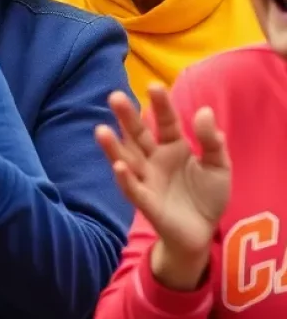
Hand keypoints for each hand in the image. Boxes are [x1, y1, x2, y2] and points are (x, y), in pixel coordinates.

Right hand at [96, 83, 229, 265]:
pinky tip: (120, 166)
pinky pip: (133, 189)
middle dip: (127, 118)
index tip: (153, 86)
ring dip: (114, 147)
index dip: (160, 105)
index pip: (165, 122)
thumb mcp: (218, 166)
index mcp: (172, 146)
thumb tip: (204, 110)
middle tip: (115, 96)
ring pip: (128, 159)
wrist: (201, 233)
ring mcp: (147, 179)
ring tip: (100, 130)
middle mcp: (154, 159)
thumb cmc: (206, 196)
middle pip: (138, 135)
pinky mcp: (146, 203)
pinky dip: (125, 179)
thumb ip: (212, 141)